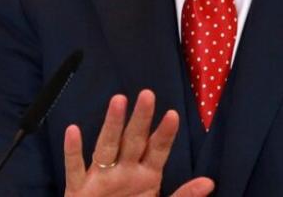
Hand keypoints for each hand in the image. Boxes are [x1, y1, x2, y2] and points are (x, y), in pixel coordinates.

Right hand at [63, 89, 213, 196]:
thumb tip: (209, 182)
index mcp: (146, 176)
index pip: (157, 150)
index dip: (164, 134)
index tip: (172, 114)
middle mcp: (123, 171)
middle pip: (133, 141)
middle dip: (140, 119)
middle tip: (147, 94)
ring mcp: (100, 178)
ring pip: (106, 147)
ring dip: (112, 125)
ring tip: (118, 101)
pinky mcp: (78, 189)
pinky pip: (75, 168)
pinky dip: (72, 151)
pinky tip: (73, 130)